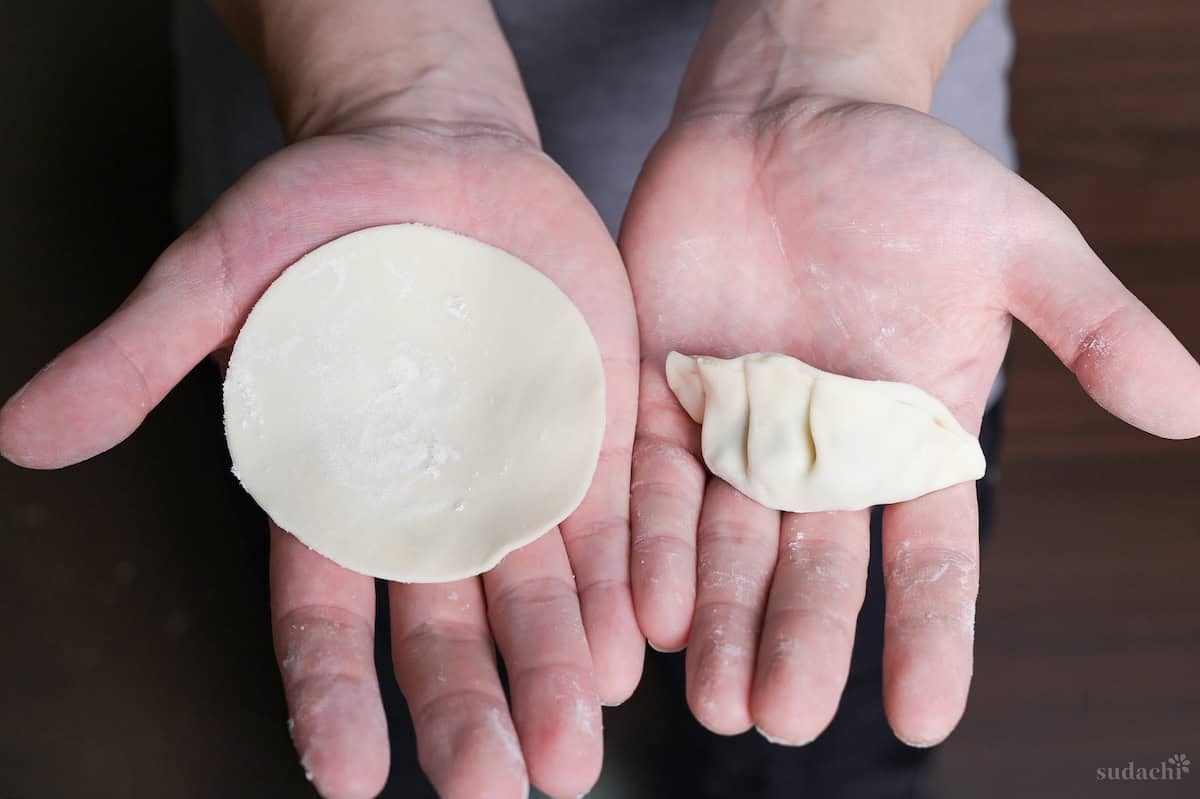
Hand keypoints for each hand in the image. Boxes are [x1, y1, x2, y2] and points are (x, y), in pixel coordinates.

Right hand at [0, 119, 639, 796]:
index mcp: (339, 486)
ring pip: (540, 592)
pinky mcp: (590, 430)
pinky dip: (624, 580)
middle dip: (471, 708)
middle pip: (447, 628)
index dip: (333, 693)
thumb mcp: (221, 273)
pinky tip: (637, 641)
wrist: (438, 150)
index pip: (326, 613)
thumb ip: (143, 355)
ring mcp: (519, 471)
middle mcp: (433, 500)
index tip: (354, 777)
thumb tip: (24, 435)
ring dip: (560, 668)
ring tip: (577, 745)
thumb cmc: (319, 212)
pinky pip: (613, 518)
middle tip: (500, 787)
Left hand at [622, 96, 1199, 746]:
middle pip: (814, 573)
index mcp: (911, 441)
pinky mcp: (663, 400)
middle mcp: (822, 458)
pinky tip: (650, 610)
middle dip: (800, 646)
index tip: (924, 719)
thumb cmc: (907, 176)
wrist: (785, 117)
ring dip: (720, 624)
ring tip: (712, 701)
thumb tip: (1191, 406)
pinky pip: (653, 486)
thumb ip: (1088, 324)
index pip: (929, 561)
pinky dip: (652, 545)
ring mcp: (737, 435)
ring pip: (727, 550)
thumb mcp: (1013, 243)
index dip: (930, 640)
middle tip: (784, 720)